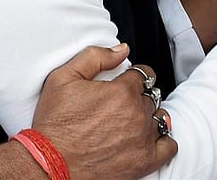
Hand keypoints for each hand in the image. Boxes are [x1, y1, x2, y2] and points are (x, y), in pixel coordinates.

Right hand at [32, 45, 175, 179]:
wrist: (47, 166)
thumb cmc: (53, 125)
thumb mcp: (62, 79)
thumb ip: (95, 57)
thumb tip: (122, 49)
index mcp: (122, 92)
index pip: (143, 75)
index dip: (133, 78)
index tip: (125, 85)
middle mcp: (137, 114)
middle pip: (151, 97)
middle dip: (138, 98)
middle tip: (118, 107)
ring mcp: (142, 139)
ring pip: (159, 118)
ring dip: (149, 118)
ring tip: (130, 123)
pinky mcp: (143, 162)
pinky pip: (169, 147)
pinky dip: (163, 141)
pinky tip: (149, 139)